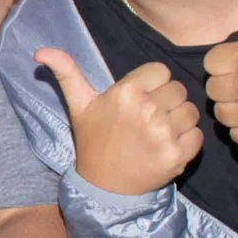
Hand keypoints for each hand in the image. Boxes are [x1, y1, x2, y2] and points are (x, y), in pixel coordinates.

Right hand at [36, 48, 202, 195]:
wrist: (103, 185)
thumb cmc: (93, 140)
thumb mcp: (78, 104)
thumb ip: (66, 72)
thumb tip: (39, 51)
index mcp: (126, 92)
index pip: (161, 71)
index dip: (152, 83)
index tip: (139, 98)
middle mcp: (147, 110)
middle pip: (178, 89)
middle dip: (166, 101)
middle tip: (148, 118)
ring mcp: (164, 134)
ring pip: (190, 111)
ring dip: (179, 121)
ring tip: (158, 132)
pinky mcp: (178, 155)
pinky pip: (197, 135)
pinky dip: (187, 141)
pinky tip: (167, 146)